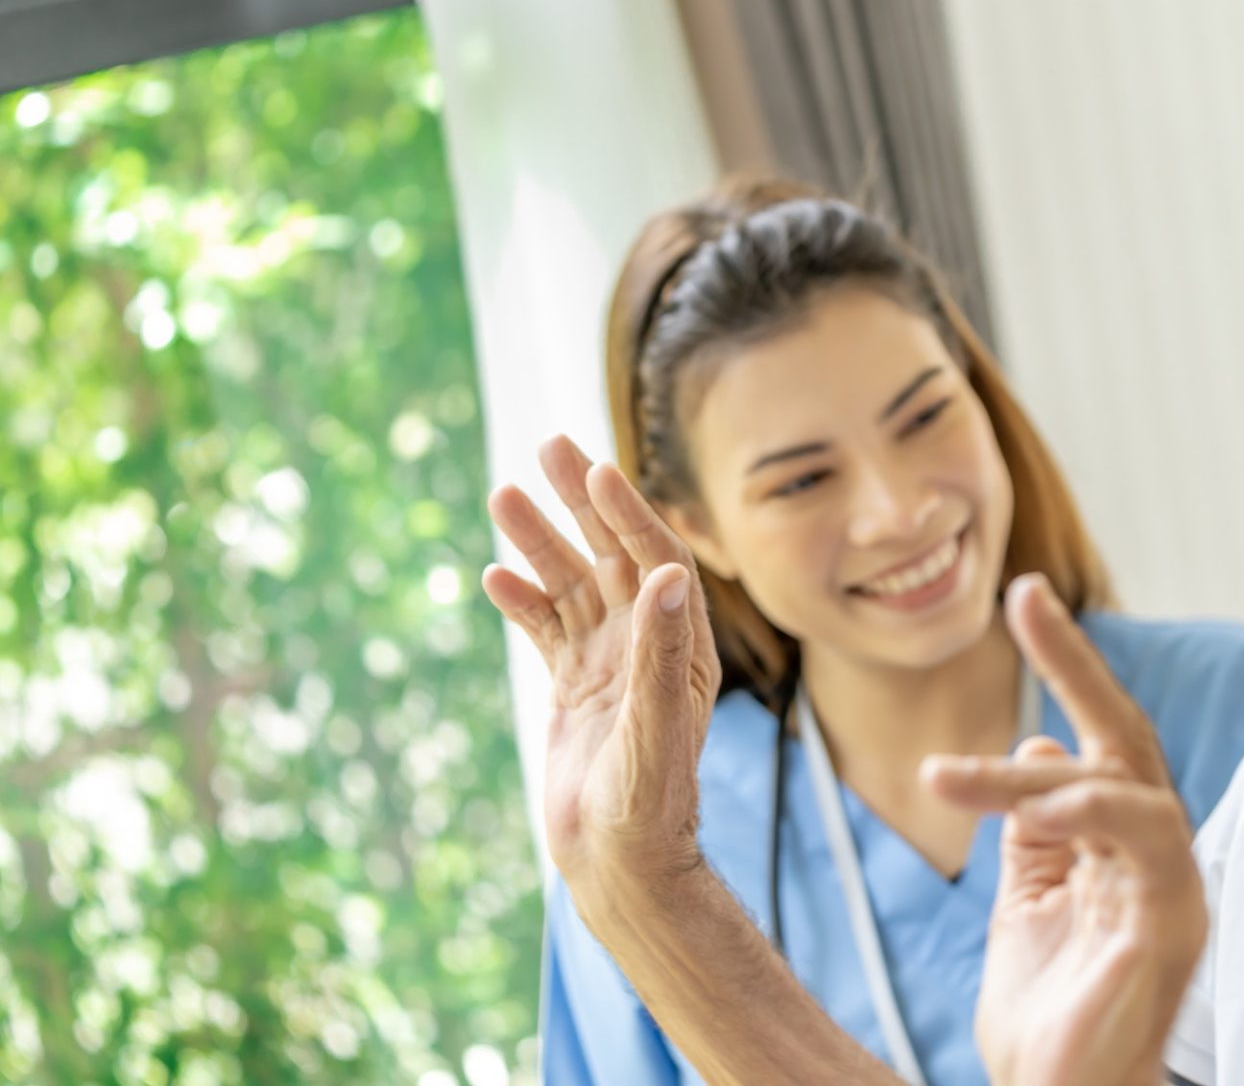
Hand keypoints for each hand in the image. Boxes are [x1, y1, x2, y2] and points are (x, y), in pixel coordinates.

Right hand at [481, 435, 722, 937]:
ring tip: (504, 495)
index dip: (630, 515)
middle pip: (615, 555)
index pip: (659, 560)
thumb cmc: (649, 807)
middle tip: (548, 446)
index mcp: (682, 647)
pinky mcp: (576, 687)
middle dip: (583, 503)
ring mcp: (610, 663)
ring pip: (573, 585)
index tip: (597, 471)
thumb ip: (657, 652)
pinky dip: (522, 601)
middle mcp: (649, 645)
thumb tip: (664, 575)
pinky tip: (493, 575)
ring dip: (541, 542)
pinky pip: (547, 628)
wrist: (621, 865)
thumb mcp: (655, 725)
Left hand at [923, 576, 1208, 1085]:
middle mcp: (1154, 855)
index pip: (1096, 737)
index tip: (1023, 600)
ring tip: (947, 780)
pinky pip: (1147, 843)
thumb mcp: (1025, 904)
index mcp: (1120, 845)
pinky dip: (1091, 812)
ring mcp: (1169, 885)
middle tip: (1026, 599)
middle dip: (1076, 660)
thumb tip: (1036, 747)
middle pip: (1125, 735)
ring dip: (1026, 778)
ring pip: (1120, 785)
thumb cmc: (1049, 1020)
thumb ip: (1034, 832)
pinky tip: (1035, 806)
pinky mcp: (1171, 922)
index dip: (1068, 666)